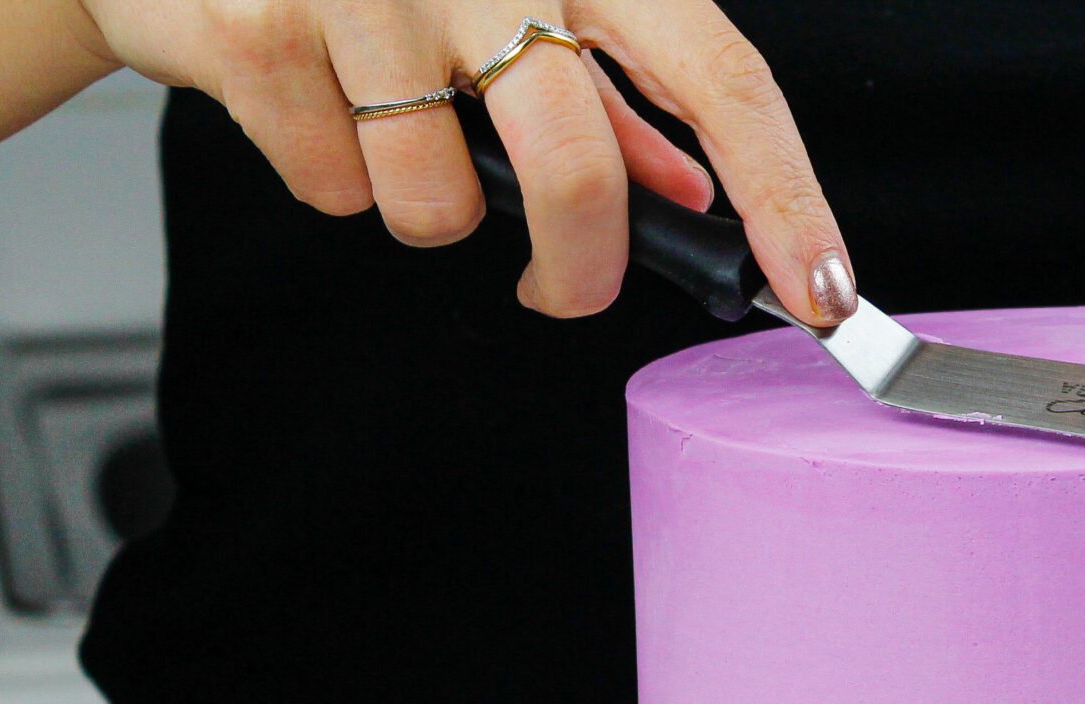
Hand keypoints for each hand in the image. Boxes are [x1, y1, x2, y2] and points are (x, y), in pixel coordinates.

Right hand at [77, 0, 853, 320]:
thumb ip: (611, 95)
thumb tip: (693, 192)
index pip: (720, 79)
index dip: (784, 197)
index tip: (823, 295)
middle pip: (577, 174)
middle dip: (576, 272)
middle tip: (556, 290)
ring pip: (436, 205)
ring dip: (417, 205)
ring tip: (382, 123)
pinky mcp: (261, 23)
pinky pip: (329, 184)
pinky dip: (322, 170)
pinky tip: (307, 95)